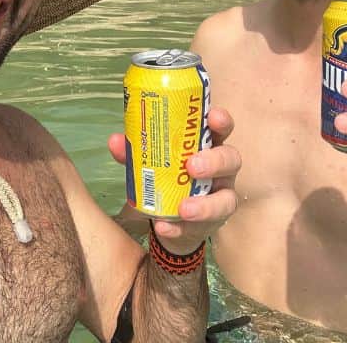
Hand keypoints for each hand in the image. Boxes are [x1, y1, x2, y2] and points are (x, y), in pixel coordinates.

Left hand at [108, 107, 239, 254]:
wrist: (170, 221)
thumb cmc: (167, 179)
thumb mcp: (149, 162)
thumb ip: (134, 152)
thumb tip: (116, 141)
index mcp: (207, 147)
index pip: (221, 129)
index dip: (221, 121)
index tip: (214, 117)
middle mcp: (220, 171)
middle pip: (230, 160)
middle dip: (214, 162)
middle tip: (192, 166)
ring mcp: (219, 198)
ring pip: (226, 200)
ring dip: (205, 205)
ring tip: (183, 209)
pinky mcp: (210, 225)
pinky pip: (201, 228)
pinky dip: (180, 229)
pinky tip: (164, 227)